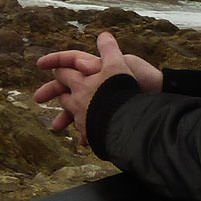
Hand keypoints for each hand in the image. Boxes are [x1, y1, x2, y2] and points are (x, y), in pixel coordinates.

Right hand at [33, 32, 161, 142]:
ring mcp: (101, 99)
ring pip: (77, 107)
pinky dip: (85, 131)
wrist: (162, 98)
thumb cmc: (145, 78)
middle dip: (54, 92)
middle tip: (38, 99)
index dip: (55, 61)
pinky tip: (83, 141)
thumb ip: (102, 60)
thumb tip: (80, 62)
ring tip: (56, 127)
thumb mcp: (124, 63)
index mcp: (98, 67)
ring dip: (66, 116)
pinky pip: (91, 124)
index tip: (39, 64)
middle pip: (68, 85)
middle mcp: (97, 81)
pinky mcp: (107, 116)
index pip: (71, 60)